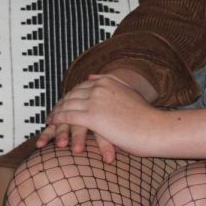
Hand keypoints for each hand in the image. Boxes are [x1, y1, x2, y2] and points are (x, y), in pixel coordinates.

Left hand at [39, 73, 156, 161]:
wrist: (155, 129)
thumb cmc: (146, 117)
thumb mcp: (129, 92)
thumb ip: (112, 82)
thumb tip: (91, 77)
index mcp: (108, 81)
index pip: (81, 87)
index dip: (70, 96)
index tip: (63, 104)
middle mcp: (99, 87)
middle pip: (72, 94)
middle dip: (60, 104)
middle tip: (52, 112)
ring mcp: (95, 101)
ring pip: (67, 104)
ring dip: (56, 112)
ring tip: (49, 120)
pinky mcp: (93, 117)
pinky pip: (68, 116)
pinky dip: (57, 119)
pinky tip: (52, 124)